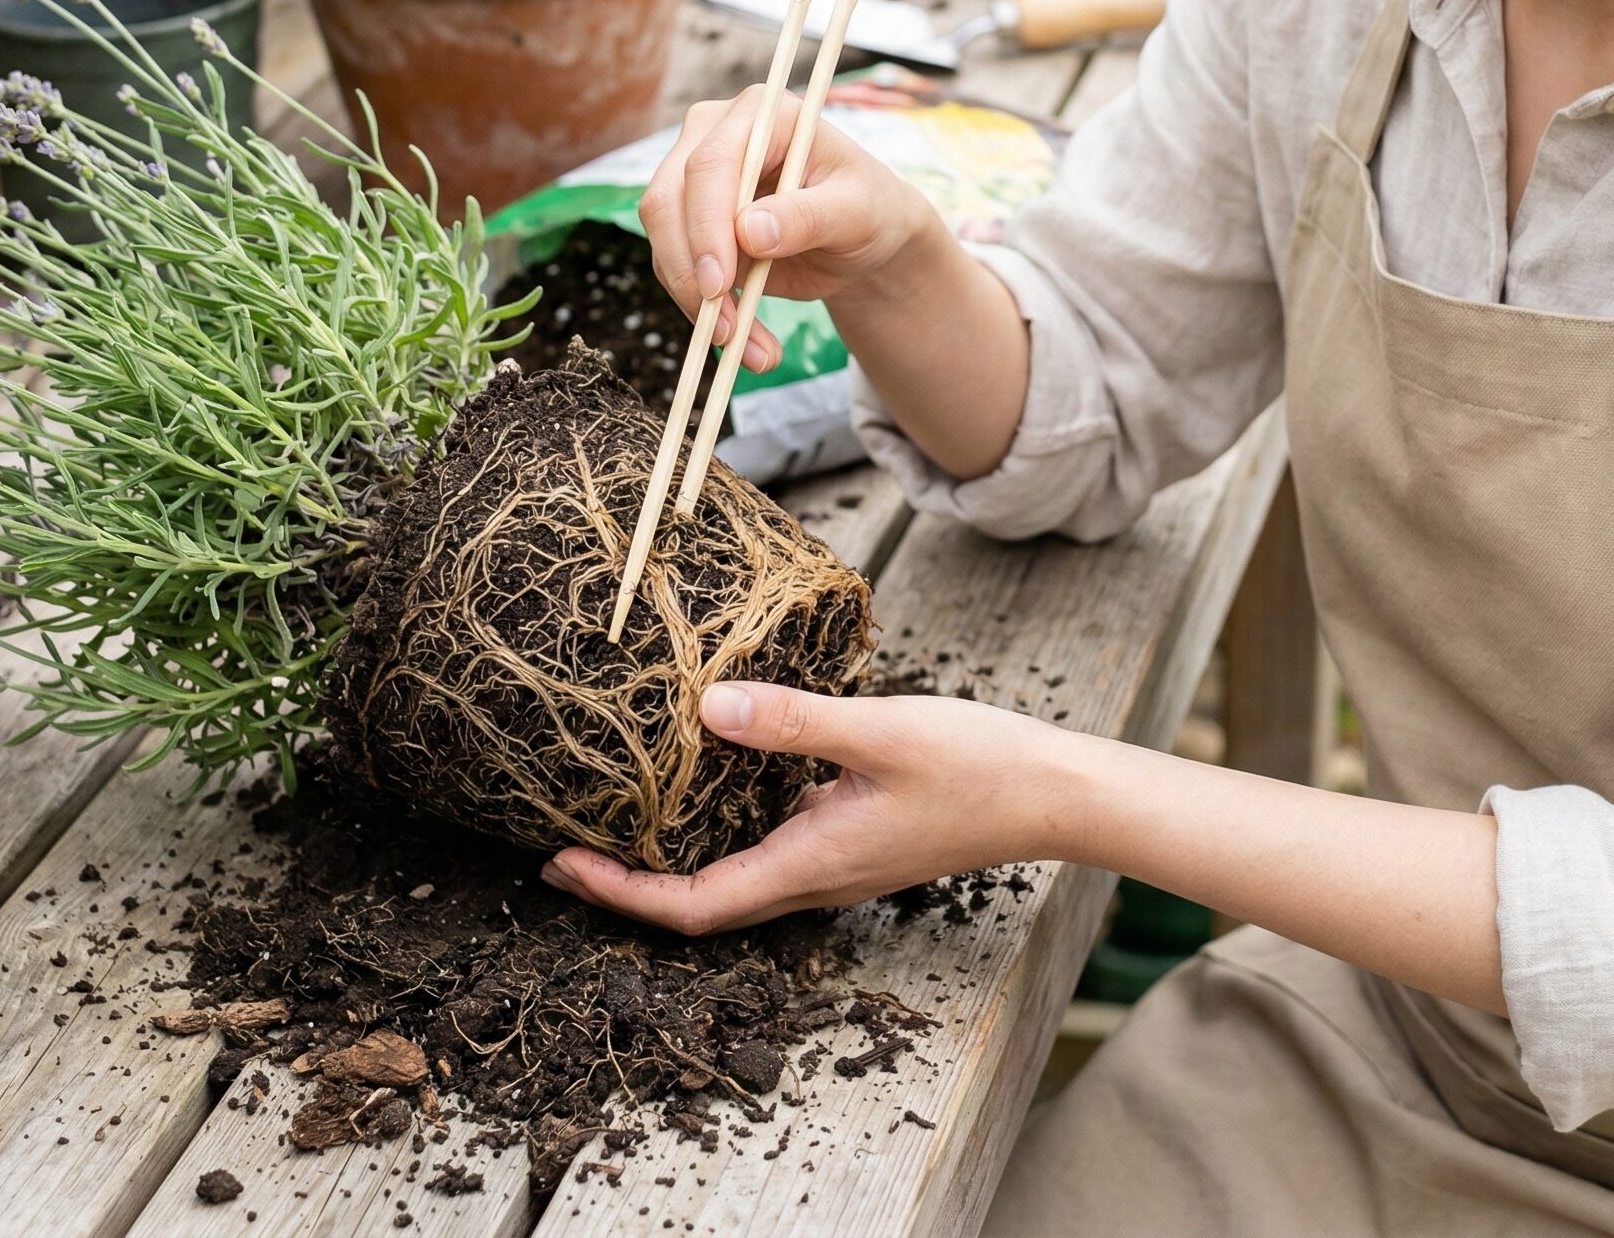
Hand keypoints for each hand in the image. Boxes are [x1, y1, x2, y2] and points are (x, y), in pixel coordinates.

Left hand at [541, 681, 1087, 933]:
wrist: (1053, 793)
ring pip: (735, 877)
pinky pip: (770, 846)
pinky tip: (717, 775)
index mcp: (811, 864)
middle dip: (628, 883)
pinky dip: (724, 826)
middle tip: (567, 846)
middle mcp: (816, 877)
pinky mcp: (856, 838)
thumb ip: (793, 721)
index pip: (692, 906)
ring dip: (673, 857)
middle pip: (702, 903)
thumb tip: (706, 708)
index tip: (560, 864)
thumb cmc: (977, 766)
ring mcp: (838, 862)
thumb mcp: (879, 731)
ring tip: (623, 812)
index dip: (618, 893)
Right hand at [638, 88, 937, 371]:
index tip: (720, 284)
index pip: (711, 163)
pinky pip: (677, 268)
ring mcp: (695, 178)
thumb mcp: (857, 213)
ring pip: (665, 240)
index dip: (707, 224)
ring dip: (698, 304)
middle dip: (693, 272)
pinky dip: (704, 312)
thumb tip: (749, 232)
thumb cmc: (869, 209)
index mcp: (763, 114)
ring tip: (753, 351)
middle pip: (669, 200)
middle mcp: (715, 135)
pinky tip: (745, 343)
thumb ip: (808, 217)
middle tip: (726, 331)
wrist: (863, 238)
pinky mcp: (690, 222)